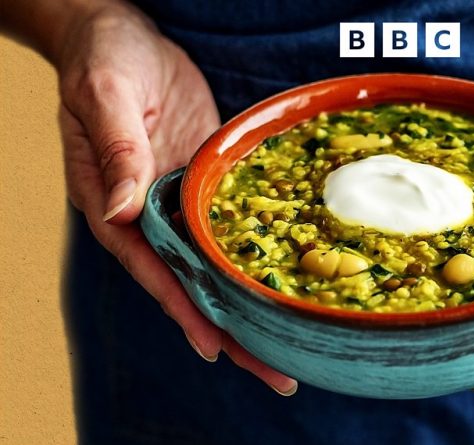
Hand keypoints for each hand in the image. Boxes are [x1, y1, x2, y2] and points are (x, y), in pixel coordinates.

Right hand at [56, 1, 295, 394]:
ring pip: (216, 265)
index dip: (185, 310)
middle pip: (192, 284)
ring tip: (292, 345)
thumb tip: (123, 210)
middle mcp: (148, 215)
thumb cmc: (104, 59)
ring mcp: (179, 201)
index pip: (153, 270)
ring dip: (251, 304)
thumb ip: (117, 150)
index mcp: (113, 205)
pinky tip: (284, 281)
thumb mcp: (106, 96)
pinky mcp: (203, 182)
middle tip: (279, 373)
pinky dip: (255, 256)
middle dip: (233, 330)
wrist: (121, 33)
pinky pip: (231, 226)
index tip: (218, 348)